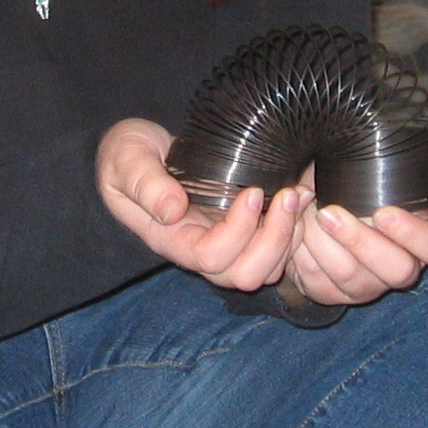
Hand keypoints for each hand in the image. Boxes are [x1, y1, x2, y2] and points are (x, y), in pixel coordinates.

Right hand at [96, 118, 311, 293]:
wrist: (135, 154)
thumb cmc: (127, 156)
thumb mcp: (126, 160)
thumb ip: (144, 183)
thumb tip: (172, 210)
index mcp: (172, 240)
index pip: (210, 256)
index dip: (238, 230)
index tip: (253, 192)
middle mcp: (201, 251)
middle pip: (245, 274)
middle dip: (274, 240)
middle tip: (287, 195)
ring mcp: (225, 244)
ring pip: (267, 269)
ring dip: (289, 235)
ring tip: (298, 193)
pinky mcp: (243, 232)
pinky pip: (278, 250)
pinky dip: (295, 229)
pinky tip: (301, 194)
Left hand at [286, 171, 427, 306]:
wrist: (316, 198)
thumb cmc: (361, 183)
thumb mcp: (393, 172)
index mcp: (423, 240)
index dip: (412, 233)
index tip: (383, 212)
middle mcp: (399, 269)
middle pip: (397, 270)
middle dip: (361, 241)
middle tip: (331, 212)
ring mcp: (367, 286)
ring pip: (352, 276)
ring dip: (325, 243)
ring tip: (310, 213)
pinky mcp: (333, 294)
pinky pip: (319, 283)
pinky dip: (303, 253)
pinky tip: (298, 229)